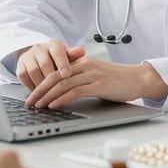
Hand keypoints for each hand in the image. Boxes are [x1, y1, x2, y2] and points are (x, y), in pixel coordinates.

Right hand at [16, 39, 85, 89]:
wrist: (38, 55)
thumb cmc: (56, 58)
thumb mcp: (67, 55)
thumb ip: (74, 55)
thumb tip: (81, 51)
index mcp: (53, 45)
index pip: (58, 53)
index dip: (62, 64)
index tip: (67, 75)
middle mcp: (39, 49)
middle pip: (45, 64)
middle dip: (52, 79)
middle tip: (59, 90)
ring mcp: (28, 57)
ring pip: (34, 72)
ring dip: (42, 85)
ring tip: (50, 95)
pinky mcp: (20, 66)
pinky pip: (24, 78)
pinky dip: (32, 87)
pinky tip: (39, 93)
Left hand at [25, 57, 167, 108]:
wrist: (138, 79)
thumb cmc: (118, 80)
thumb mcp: (96, 75)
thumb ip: (81, 78)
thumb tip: (63, 91)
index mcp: (82, 62)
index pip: (55, 71)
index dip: (41, 83)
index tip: (31, 95)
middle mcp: (85, 65)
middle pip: (55, 76)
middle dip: (39, 90)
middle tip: (28, 103)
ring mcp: (92, 74)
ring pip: (63, 83)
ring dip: (47, 96)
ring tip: (37, 106)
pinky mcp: (99, 84)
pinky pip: (75, 91)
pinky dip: (62, 98)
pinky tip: (54, 105)